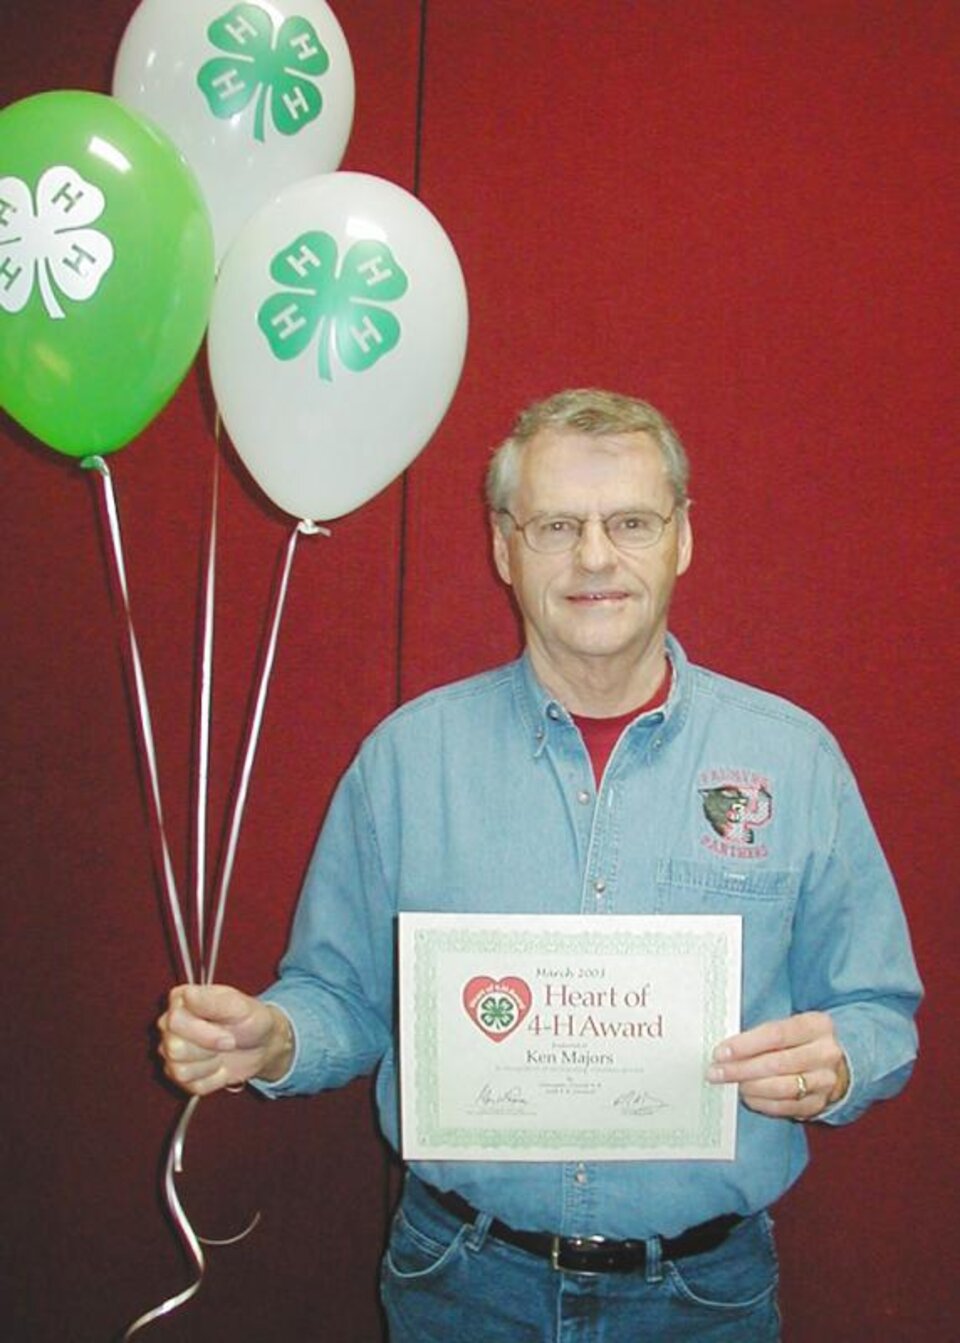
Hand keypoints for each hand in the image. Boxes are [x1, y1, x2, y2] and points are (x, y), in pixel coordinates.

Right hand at [158, 984, 293, 1096]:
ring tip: (222, 1051)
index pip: (174, 1021)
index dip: (203, 1032)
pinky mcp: (180, 1074)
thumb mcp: (240, 1006)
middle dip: (209, 1049)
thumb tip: (188, 994)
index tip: (229, 1033)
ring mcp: (172, 1051)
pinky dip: (214, 1079)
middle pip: (174, 1048)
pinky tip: (221, 1066)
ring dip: (211, 1065)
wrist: (262, 1044)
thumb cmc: (251, 1019)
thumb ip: (213, 1001)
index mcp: (181, 1001)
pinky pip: (191, 1086)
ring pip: (180, 1071)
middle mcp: (170, 1025)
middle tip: (229, 1042)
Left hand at [706, 1011, 848, 1119]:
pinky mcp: (819, 1103)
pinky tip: (748, 1097)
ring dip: (751, 1088)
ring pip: (782, 1088)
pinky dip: (763, 1103)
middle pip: (777, 1063)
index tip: (721, 1052)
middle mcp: (826, 1053)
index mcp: (817, 1025)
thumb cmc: (799, 1041)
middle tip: (716, 1072)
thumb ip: (763, 1034)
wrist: (835, 1064)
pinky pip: (787, 1106)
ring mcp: (825, 1081)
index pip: (776, 1034)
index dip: (746, 1045)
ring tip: (732, 1084)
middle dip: (741, 1069)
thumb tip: (725, 1048)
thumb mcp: (789, 1026)